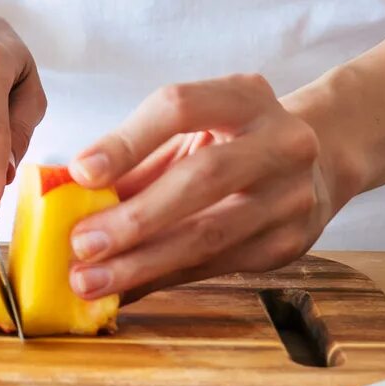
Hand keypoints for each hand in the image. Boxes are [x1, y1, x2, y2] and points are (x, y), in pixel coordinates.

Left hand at [66, 74, 335, 299]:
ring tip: (91, 279)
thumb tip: (67, 191)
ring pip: (211, 234)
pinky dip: (163, 279)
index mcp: (246, 96)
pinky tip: (124, 289)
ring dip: (143, 262)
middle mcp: (280, 142)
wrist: (318, 162)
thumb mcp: (193, 129)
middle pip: (203, 177)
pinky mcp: (288, 243)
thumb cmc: (233, 141)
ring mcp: (291, 195)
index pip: (180, 107)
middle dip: (135, 217)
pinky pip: (215, 266)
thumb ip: (136, 154)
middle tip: (81, 244)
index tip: (81, 172)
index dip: (128, 140)